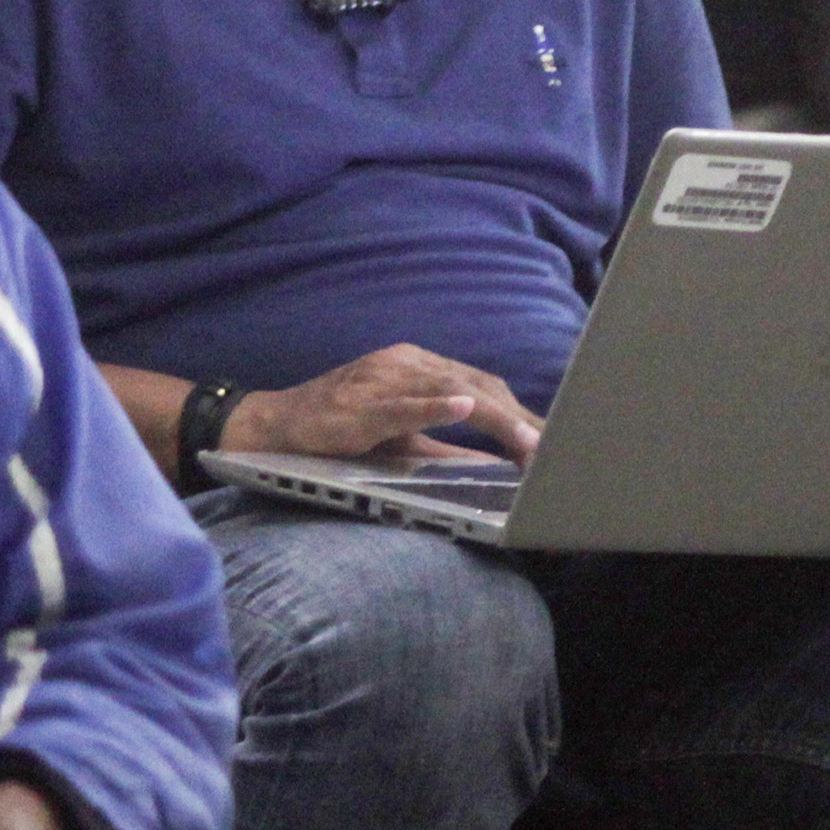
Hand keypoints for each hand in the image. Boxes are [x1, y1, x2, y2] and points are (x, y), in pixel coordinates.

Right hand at [222, 344, 544, 463]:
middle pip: (477, 384)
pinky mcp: (359, 403)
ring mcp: (381, 378)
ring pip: (450, 390)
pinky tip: (465, 407)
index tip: (555, 438)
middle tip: (554, 447)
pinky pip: (404, 402)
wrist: (274, 426)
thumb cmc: (339, 432)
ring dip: (494, 417)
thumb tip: (495, 466)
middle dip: (519, 417)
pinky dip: (437, 404)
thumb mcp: (401, 440)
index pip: (483, 384)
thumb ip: (446, 450)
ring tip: (529, 441)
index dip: (520, 411)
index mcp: (417, 367)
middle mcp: (404, 363)